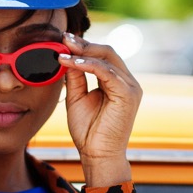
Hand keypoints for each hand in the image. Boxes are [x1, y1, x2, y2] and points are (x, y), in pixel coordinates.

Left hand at [61, 33, 139, 185]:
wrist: (97, 155)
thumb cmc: (88, 131)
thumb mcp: (76, 98)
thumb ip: (75, 79)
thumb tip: (67, 58)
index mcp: (117, 82)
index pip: (102, 56)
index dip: (83, 46)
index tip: (63, 40)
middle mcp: (127, 81)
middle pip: (107, 52)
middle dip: (83, 43)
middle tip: (63, 37)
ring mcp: (130, 87)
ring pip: (107, 58)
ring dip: (83, 52)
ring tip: (63, 49)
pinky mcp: (128, 94)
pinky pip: (107, 72)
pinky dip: (88, 64)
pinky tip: (71, 62)